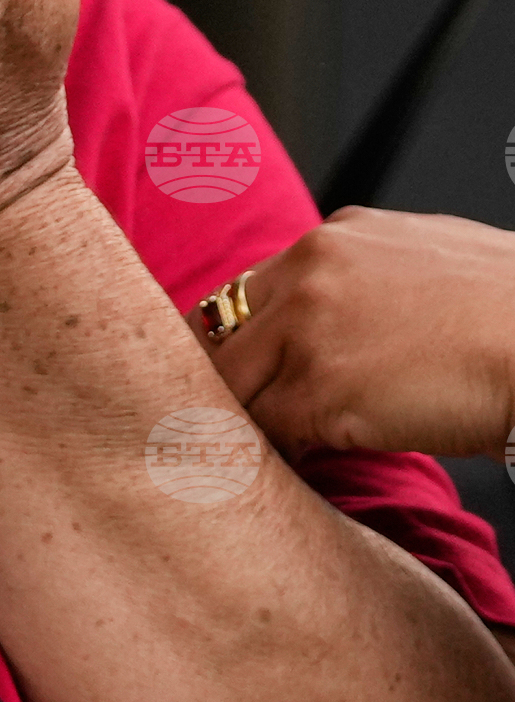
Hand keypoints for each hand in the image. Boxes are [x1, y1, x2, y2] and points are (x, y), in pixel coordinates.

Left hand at [188, 206, 514, 458]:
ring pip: (230, 389)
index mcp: (332, 238)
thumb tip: (334, 321)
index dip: (241, 348)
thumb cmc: (506, 314)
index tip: (248, 384)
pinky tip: (307, 462)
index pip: (243, 296)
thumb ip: (362, 280)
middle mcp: (308, 273)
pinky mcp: (316, 388)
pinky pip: (264, 434)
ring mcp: (306, 329)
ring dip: (247, 425)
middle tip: (243, 428)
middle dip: (228, 388)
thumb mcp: (426, 263)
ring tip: (275, 451)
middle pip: (216, 340)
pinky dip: (278, 455)